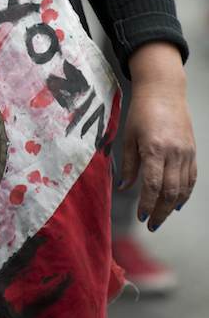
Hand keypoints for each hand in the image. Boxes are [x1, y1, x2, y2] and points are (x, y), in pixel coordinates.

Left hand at [120, 43, 196, 230]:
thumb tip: (124, 188)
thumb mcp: (128, 136)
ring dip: (172, 206)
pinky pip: (191, 178)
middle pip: (170, 191)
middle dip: (160, 212)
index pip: (152, 185)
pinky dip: (184, 193)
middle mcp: (174, 153)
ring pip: (183, 188)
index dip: (147, 204)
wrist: (163, 92)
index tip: (141, 217)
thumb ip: (127, 164)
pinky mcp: (192, 152)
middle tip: (152, 225)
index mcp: (155, 148)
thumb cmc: (141, 112)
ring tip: (161, 218)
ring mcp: (186, 153)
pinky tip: (175, 203)